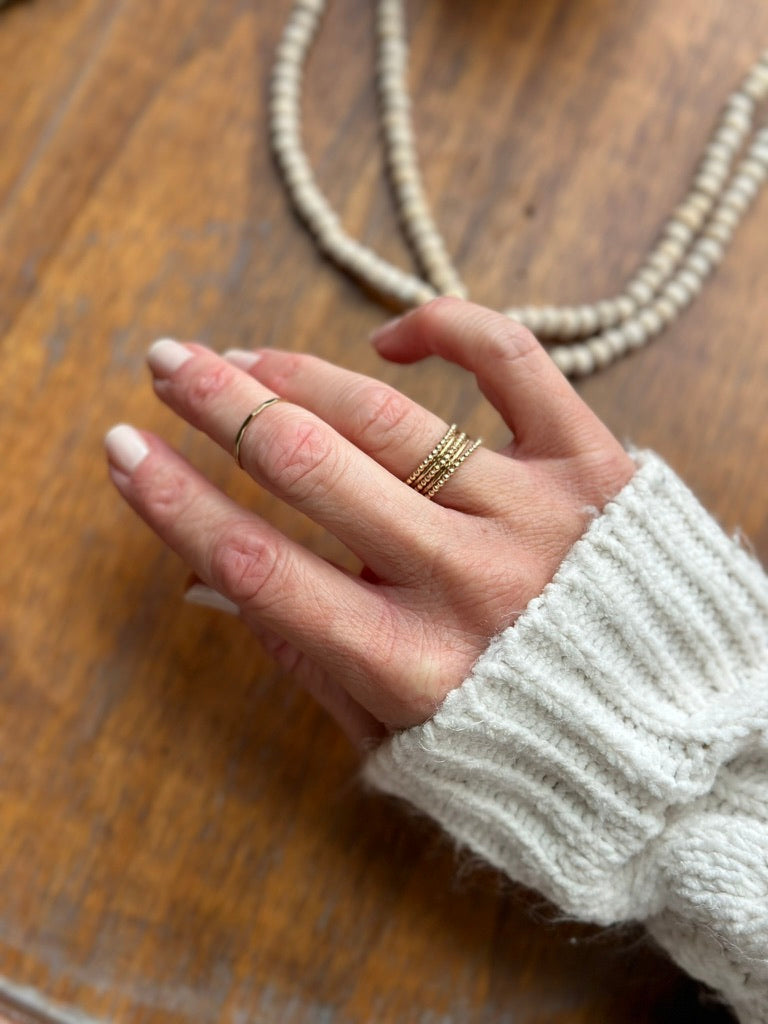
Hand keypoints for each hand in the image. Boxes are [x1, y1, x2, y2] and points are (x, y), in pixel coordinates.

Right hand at [105, 299, 633, 747]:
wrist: (684, 747)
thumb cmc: (532, 752)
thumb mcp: (406, 744)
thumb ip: (310, 664)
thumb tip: (214, 583)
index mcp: (410, 665)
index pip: (258, 565)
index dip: (176, 502)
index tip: (124, 450)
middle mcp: (467, 582)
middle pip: (310, 468)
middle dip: (221, 405)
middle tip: (169, 363)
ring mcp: (534, 514)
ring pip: (388, 417)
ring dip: (300, 374)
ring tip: (247, 357)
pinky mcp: (595, 463)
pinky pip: (512, 362)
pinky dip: (444, 328)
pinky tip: (391, 338)